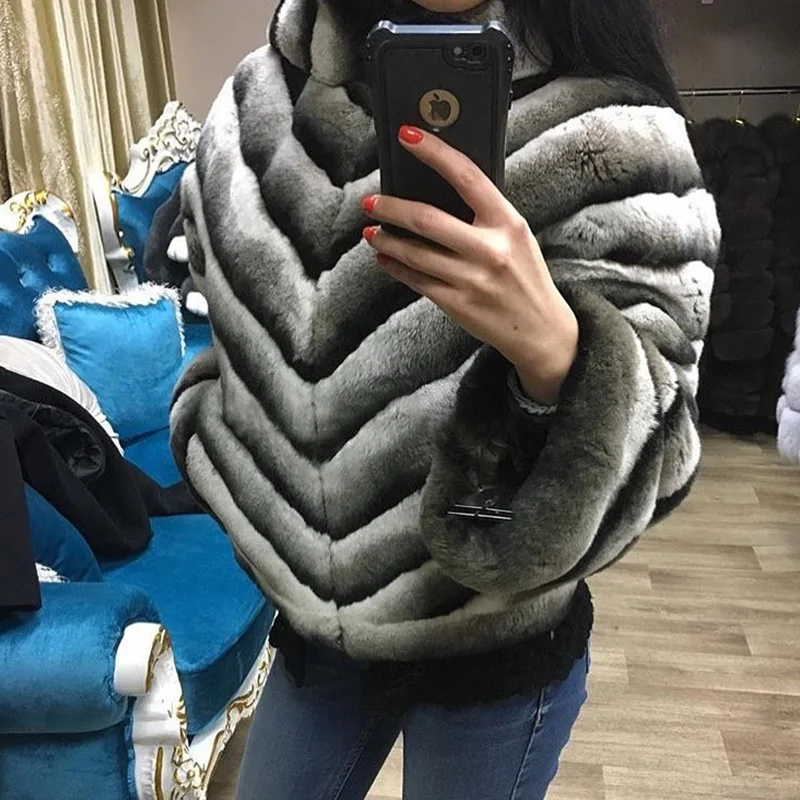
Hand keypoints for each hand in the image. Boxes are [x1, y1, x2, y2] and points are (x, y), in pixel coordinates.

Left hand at [362, 125, 577, 404]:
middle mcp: (490, 250)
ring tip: (371, 231)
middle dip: (392, 208)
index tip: (407, 136)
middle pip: (427, 220)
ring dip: (386, 239)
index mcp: (509, 223)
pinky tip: (384, 258)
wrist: (541, 330)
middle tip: (370, 201)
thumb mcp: (516, 237)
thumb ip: (485, 214)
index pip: (467, 177)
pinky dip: (395, 267)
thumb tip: (437, 189)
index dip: (435, 153)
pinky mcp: (457, 304)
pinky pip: (416, 280)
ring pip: (415, 253)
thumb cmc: (525, 276)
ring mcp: (472, 279)